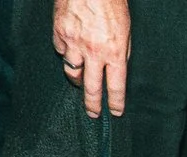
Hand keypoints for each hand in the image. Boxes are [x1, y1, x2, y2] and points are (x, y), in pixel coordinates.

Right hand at [54, 0, 130, 116]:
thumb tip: (117, 69)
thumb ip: (121, 52)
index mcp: (114, 52)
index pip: (116, 87)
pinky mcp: (60, 34)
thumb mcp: (126, 31)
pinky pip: (61, 50)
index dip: (116, 103)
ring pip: (72, 72)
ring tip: (80, 81)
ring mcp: (74, 44)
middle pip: (91, 88)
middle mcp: (93, 52)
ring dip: (76, 78)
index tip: (116, 112)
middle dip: (93, 105)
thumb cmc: (111, 4)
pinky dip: (66, 52)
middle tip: (93, 114)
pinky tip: (70, 49)